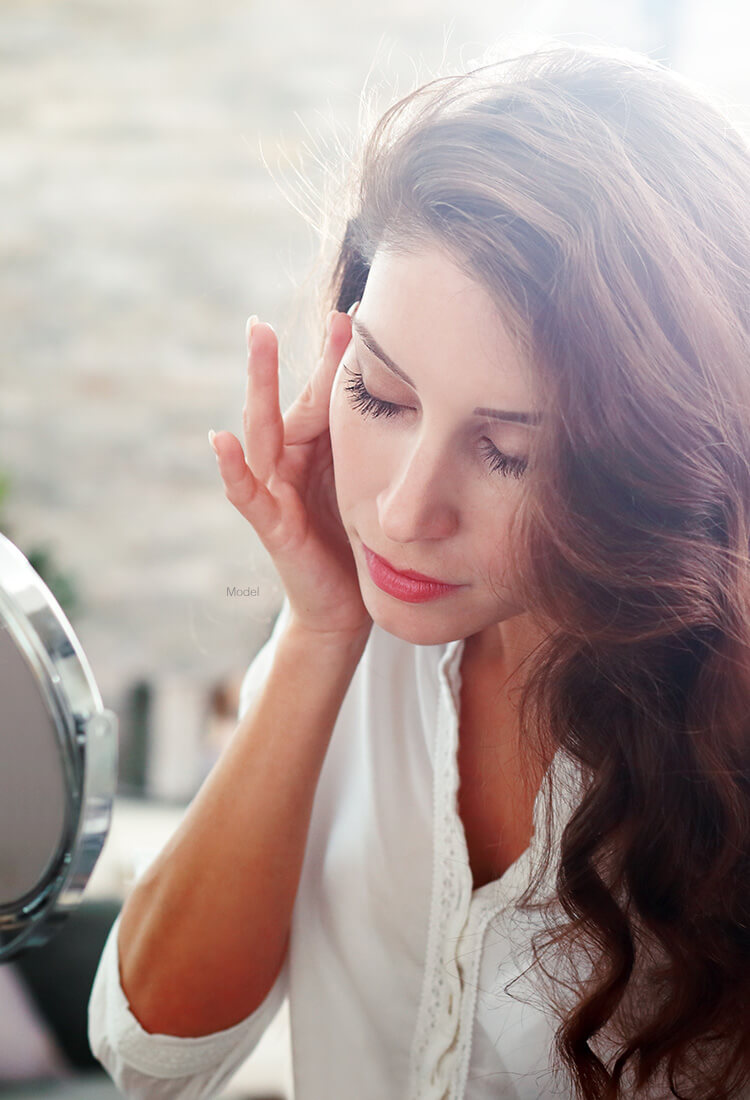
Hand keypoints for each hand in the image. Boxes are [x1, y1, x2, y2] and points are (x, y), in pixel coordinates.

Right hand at [210, 306, 371, 644]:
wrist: (347, 607)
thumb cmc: (360, 544)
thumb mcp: (373, 486)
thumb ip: (380, 448)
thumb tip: (424, 397)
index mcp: (319, 450)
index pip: (324, 394)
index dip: (337, 354)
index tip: (359, 306)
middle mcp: (293, 463)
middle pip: (288, 401)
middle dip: (286, 355)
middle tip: (282, 307)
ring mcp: (278, 492)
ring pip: (262, 430)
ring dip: (259, 384)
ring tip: (258, 339)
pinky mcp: (274, 527)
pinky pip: (247, 494)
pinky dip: (232, 468)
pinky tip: (221, 441)